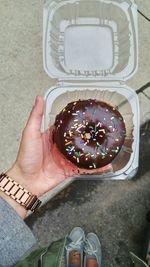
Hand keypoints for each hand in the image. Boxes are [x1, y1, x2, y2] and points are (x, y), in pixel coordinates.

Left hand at [4, 96, 111, 217]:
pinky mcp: (69, 170)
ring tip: (106, 145)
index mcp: (52, 137)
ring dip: (94, 151)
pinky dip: (95, 168)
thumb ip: (36, 116)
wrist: (27, 181)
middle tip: (101, 129)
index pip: (66, 126)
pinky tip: (104, 165)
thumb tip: (39, 99)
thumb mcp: (30, 133)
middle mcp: (60, 147)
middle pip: (78, 140)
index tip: (86, 114)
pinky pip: (84, 169)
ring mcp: (66, 159)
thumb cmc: (25, 158)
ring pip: (83, 154)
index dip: (76, 121)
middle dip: (89, 135)